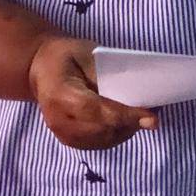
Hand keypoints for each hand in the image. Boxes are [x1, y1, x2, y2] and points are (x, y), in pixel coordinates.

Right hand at [28, 37, 157, 149]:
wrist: (40, 69)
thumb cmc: (66, 55)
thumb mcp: (86, 53)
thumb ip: (106, 74)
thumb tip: (135, 90)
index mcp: (59, 92)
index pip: (96, 109)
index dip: (125, 115)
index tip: (151, 117)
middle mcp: (57, 119)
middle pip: (101, 129)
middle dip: (131, 123)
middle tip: (155, 114)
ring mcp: (60, 133)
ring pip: (101, 140)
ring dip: (126, 131)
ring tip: (146, 118)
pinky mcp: (67, 140)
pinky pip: (96, 143)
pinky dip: (116, 135)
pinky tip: (129, 124)